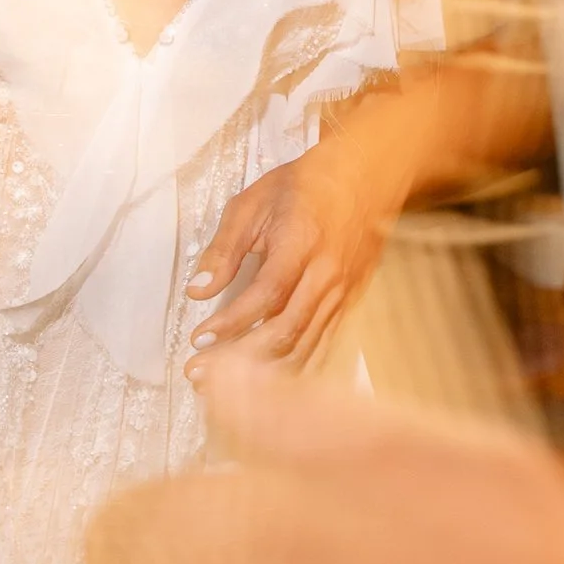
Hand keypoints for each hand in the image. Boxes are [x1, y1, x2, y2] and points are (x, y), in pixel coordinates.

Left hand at [183, 135, 402, 369]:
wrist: (366, 177)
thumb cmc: (304, 186)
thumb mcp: (253, 204)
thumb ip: (224, 249)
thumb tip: (197, 291)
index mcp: (301, 244)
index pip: (266, 295)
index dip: (231, 322)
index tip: (198, 338)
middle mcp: (328, 275)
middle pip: (286, 330)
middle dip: (239, 358)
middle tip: (199, 373)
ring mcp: (344, 293)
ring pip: (306, 345)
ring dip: (263, 371)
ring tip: (224, 386)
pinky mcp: (352, 304)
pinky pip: (324, 345)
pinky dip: (295, 368)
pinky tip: (268, 381)